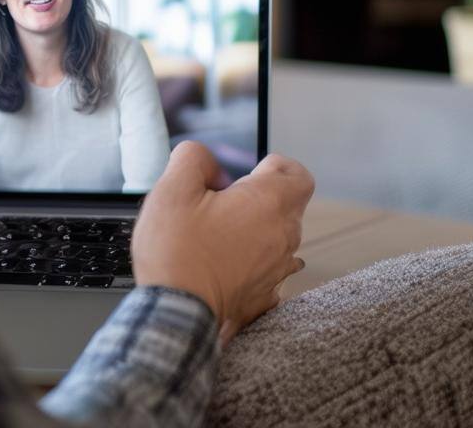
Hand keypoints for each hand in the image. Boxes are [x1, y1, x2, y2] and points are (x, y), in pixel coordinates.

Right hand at [132, 142, 313, 345]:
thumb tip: (207, 162)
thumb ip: (193, 159)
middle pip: (287, 206)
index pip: (299, 175)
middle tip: (222, 202)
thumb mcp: (173, 189)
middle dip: (260, 198)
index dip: (278, 167)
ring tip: (218, 234)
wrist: (175, 312)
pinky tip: (223, 264)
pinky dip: (252, 262)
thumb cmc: (176, 251)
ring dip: (256, 230)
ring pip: (278, 239)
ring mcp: (277, 269)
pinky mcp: (264, 295)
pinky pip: (268, 270)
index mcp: (268, 203)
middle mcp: (283, 236)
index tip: (253, 172)